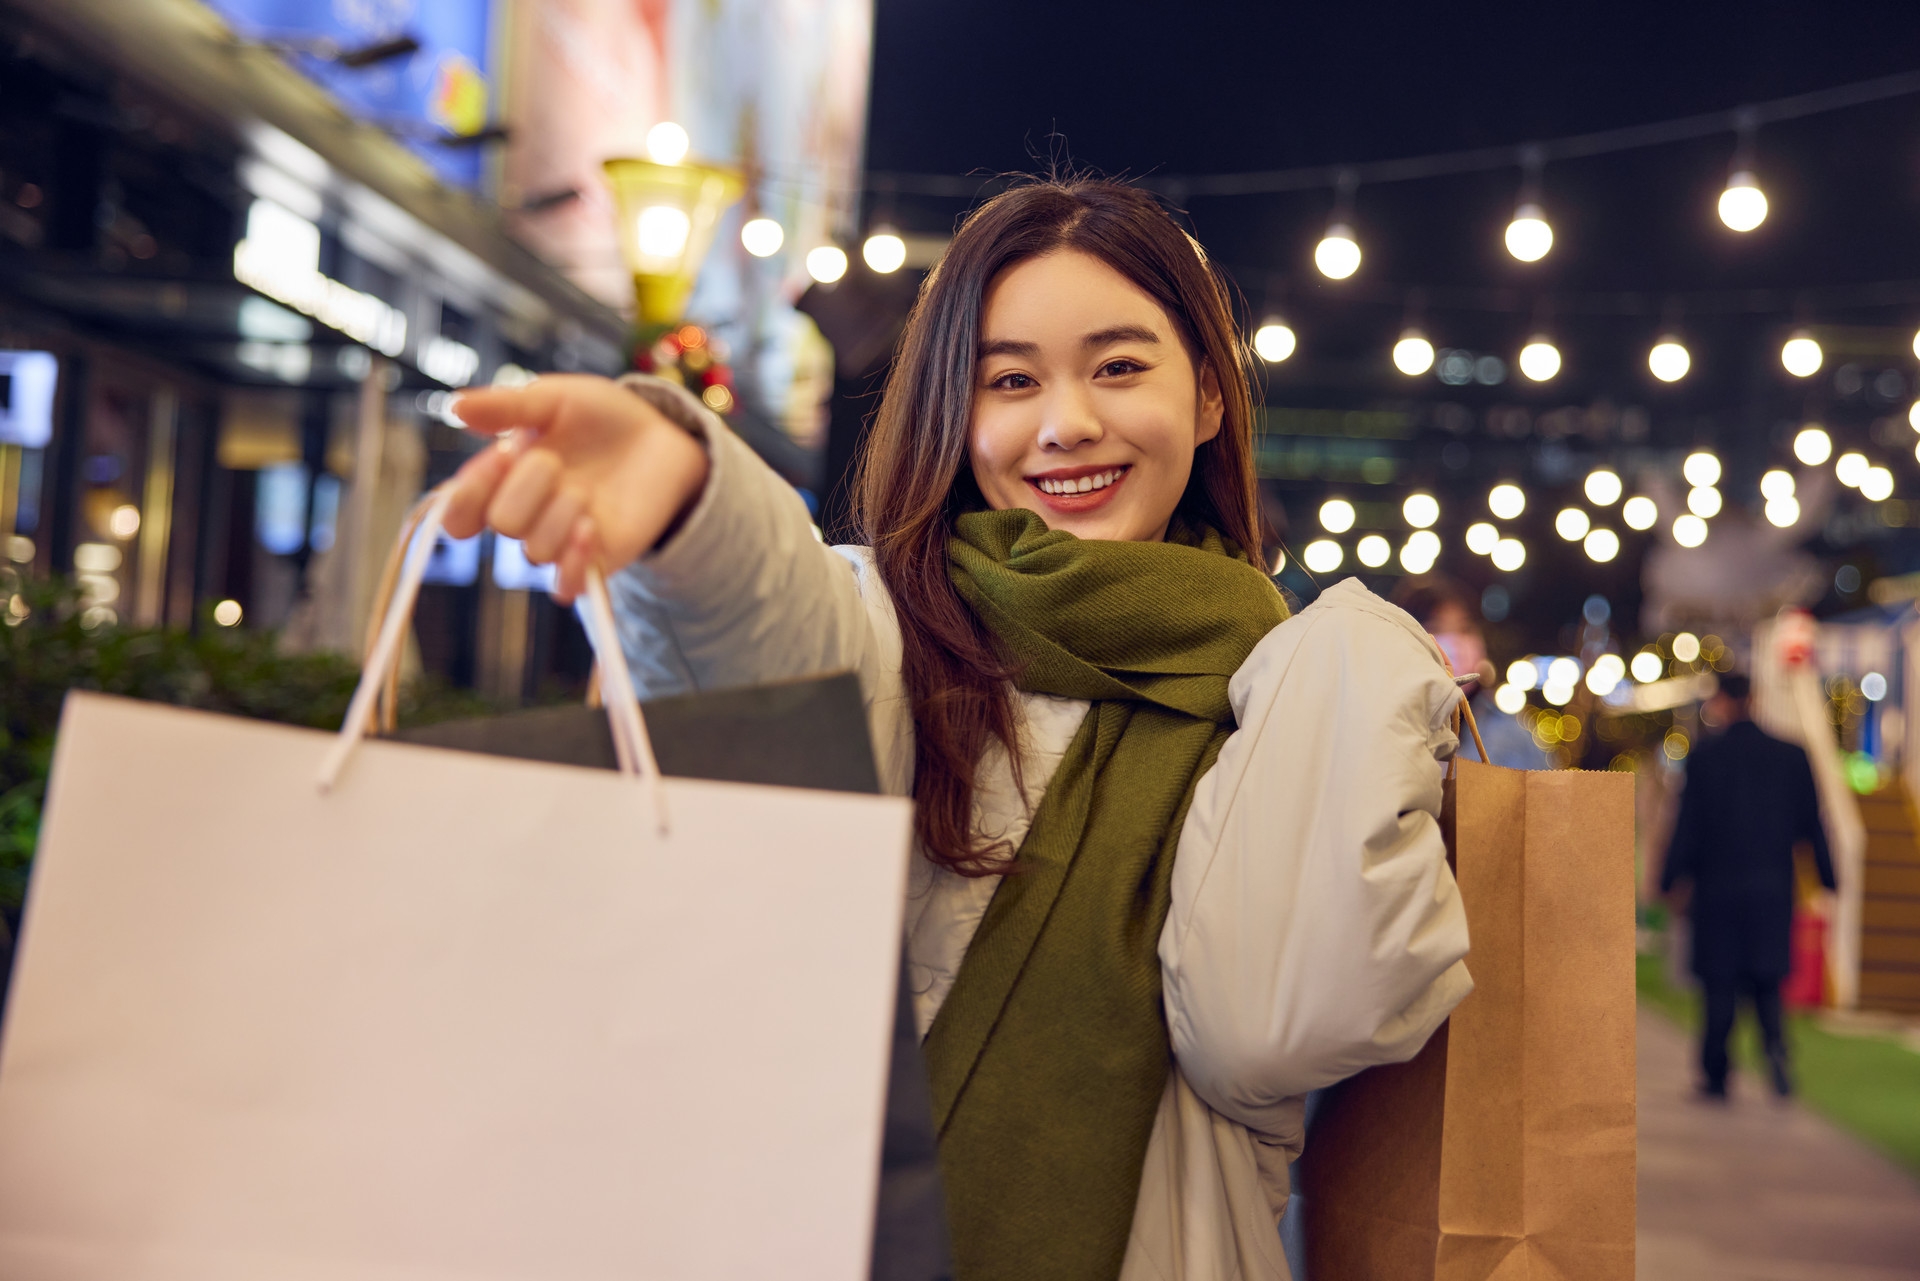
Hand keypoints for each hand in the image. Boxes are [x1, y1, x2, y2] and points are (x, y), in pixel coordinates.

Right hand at [443, 375, 709, 603]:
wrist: (662, 436)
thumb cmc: (601, 416)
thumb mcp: (555, 399)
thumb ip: (508, 406)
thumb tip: (455, 406)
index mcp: (502, 480)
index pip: (459, 513)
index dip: (468, 494)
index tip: (504, 455)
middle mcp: (527, 515)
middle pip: (503, 525)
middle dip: (527, 488)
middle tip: (555, 461)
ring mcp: (561, 540)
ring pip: (536, 551)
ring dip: (560, 513)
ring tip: (586, 489)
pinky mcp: (597, 561)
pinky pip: (566, 587)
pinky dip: (572, 564)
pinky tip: (589, 529)